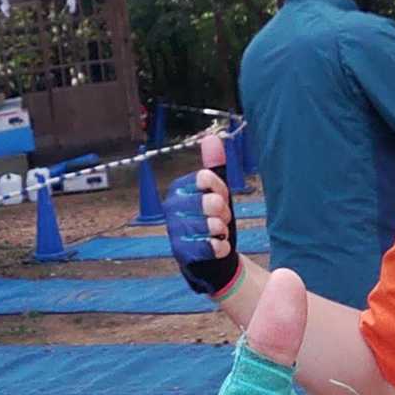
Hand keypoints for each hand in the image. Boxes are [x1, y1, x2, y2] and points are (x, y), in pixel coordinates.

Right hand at [166, 169, 238, 296]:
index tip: (221, 198)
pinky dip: (220, 248)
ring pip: (210, 225)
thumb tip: (213, 137)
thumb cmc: (212, 219)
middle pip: (210, 201)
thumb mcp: (217, 192)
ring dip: (222, 230)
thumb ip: (215, 165)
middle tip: (222, 218)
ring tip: (220, 233)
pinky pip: (208, 246)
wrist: (210, 257)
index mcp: (179, 188)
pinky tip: (220, 247)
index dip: (221, 189)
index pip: (205, 177)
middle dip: (223, 212)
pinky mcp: (179, 252)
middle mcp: (171, 206)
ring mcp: (174, 229)